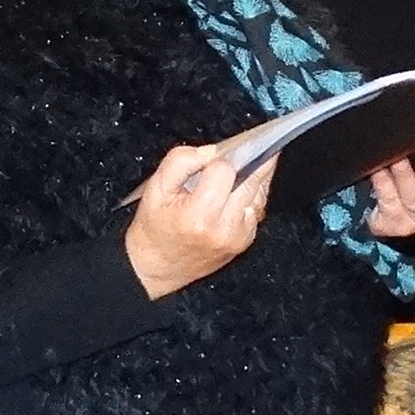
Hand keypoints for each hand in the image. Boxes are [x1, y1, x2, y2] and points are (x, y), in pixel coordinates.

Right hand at [125, 139, 276, 296]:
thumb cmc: (155, 227)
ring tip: (251, 160)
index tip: (211, 159)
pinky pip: (256, 208)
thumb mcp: (155, 188)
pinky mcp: (244, 241)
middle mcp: (224, 228)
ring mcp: (238, 236)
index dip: (218, 160)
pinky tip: (242, 185)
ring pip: (259, 193)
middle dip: (250, 161)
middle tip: (248, 146)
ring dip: (256, 176)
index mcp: (199, 214)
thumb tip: (212, 151)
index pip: (224, 172)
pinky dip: (252, 194)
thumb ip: (181, 161)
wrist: (157, 267)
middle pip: (250, 180)